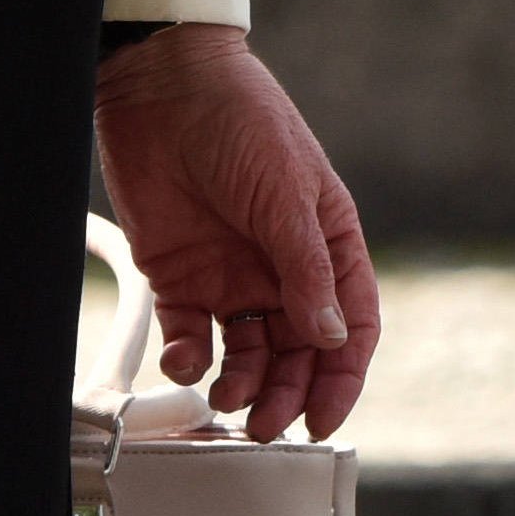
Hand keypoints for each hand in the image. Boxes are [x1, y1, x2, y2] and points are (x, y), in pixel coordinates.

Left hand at [92, 27, 382, 442]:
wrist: (162, 88)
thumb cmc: (243, 122)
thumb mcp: (287, 193)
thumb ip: (307, 269)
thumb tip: (331, 337)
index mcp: (328, 244)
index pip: (351, 325)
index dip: (343, 376)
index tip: (324, 418)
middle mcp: (284, 268)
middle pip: (298, 351)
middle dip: (288, 393)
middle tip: (267, 427)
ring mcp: (231, 275)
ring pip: (246, 353)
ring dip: (241, 384)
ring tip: (226, 401)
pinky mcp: (180, 277)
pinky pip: (190, 336)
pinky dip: (188, 359)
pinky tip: (186, 361)